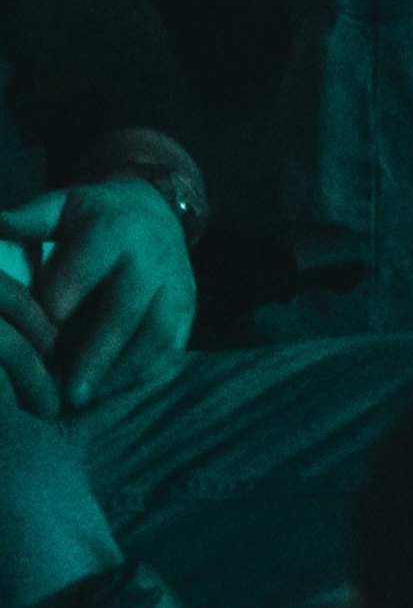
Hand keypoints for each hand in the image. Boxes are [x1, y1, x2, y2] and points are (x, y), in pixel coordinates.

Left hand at [0, 180, 192, 410]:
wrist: (152, 208)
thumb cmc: (92, 218)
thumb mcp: (61, 208)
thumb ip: (28, 220)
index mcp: (110, 228)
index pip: (76, 280)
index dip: (50, 317)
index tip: (32, 345)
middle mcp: (149, 253)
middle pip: (123, 312)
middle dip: (95, 358)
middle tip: (68, 397)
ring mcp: (175, 279)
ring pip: (156, 334)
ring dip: (123, 373)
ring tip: (91, 399)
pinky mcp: (189, 303)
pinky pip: (174, 345)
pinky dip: (145, 373)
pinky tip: (116, 388)